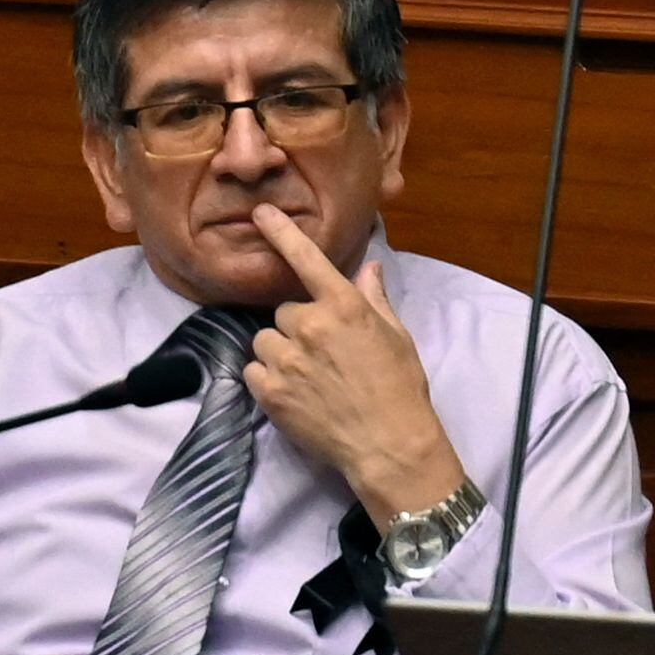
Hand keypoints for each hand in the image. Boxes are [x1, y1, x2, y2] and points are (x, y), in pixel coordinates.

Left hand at [240, 208, 468, 519]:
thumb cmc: (400, 385)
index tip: (260, 212)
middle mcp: (310, 326)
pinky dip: (268, 379)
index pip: (307, 260)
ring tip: (306, 375)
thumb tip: (368, 268)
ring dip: (280, 352)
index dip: (282, 233)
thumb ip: (373, 299)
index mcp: (343, 307)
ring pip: (265, 341)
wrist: (387, 442)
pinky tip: (294, 393)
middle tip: (322, 352)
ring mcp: (286, 361)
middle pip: (284, 312)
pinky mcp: (269, 393)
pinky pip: (254, 371)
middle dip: (298, 327)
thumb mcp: (396, 335)